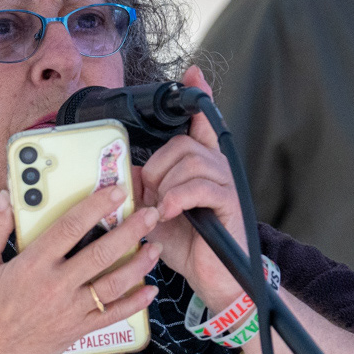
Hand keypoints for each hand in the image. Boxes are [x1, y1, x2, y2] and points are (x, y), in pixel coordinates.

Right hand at [0, 185, 160, 353]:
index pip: (70, 228)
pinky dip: (134, 304)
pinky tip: (150, 291)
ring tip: (155, 247)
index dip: (95, 207)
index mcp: (33, 265)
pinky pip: (112, 315)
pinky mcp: (78, 330)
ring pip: (113, 284)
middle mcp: (56, 286)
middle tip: (151, 214)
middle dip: (130, 231)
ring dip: (138, 265)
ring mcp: (70, 310)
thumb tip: (5, 197)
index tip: (115, 192)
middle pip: (101, 253)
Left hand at [138, 65, 247, 311]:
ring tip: (162, 210)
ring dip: (167, 185)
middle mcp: (217, 168)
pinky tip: (169, 212)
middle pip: (183, 144)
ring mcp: (226, 184)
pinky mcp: (230, 204)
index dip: (200, 95)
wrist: (213, 280)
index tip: (194, 73)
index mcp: (201, 166)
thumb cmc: (188, 247)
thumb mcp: (156, 213)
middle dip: (158, 168)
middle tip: (152, 196)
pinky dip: (178, 197)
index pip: (203, 122)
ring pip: (190, 162)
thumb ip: (143, 188)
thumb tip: (123, 170)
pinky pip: (200, 186)